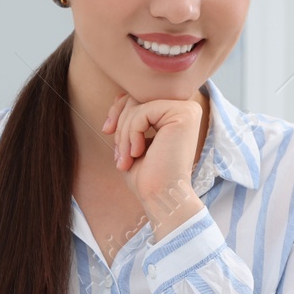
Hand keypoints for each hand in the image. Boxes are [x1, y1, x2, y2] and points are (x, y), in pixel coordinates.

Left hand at [102, 92, 205, 237]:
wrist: (161, 196)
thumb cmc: (148, 174)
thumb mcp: (134, 139)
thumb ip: (131, 116)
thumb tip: (119, 96)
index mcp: (176, 112)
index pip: (139, 96)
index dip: (118, 111)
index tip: (107, 131)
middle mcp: (186, 107)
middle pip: (137, 97)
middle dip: (119, 123)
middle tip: (118, 153)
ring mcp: (187, 109)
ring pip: (137, 105)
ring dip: (123, 134)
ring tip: (125, 158)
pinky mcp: (183, 114)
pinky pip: (142, 112)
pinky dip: (131, 134)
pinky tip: (137, 153)